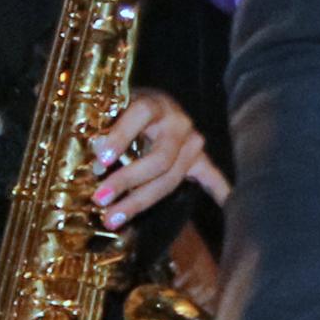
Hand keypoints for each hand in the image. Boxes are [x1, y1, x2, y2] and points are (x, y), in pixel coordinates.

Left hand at [92, 90, 221, 229]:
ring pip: (171, 178)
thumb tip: (92, 157)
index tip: (101, 158)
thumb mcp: (110, 107)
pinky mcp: (199, 157)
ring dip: (140, 201)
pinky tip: (226, 205)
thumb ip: (101, 127)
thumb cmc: (125, 104)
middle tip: (99, 199)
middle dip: (127, 181)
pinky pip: (212, 176)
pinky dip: (220, 190)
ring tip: (113, 219)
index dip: (121, 136)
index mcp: (154, 104)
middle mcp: (178, 123)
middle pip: (158, 159)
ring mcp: (192, 142)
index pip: (140, 115)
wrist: (153, 100)